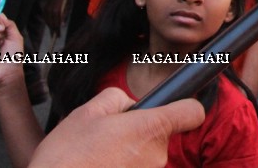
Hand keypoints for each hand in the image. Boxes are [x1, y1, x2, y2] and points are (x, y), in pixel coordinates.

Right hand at [30, 87, 203, 167]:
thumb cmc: (66, 159)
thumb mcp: (86, 113)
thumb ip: (117, 98)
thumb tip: (130, 104)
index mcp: (150, 128)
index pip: (192, 113)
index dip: (185, 107)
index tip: (176, 108)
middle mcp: (157, 156)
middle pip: (160, 135)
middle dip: (138, 134)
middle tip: (107, 140)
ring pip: (145, 157)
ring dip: (127, 156)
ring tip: (97, 159)